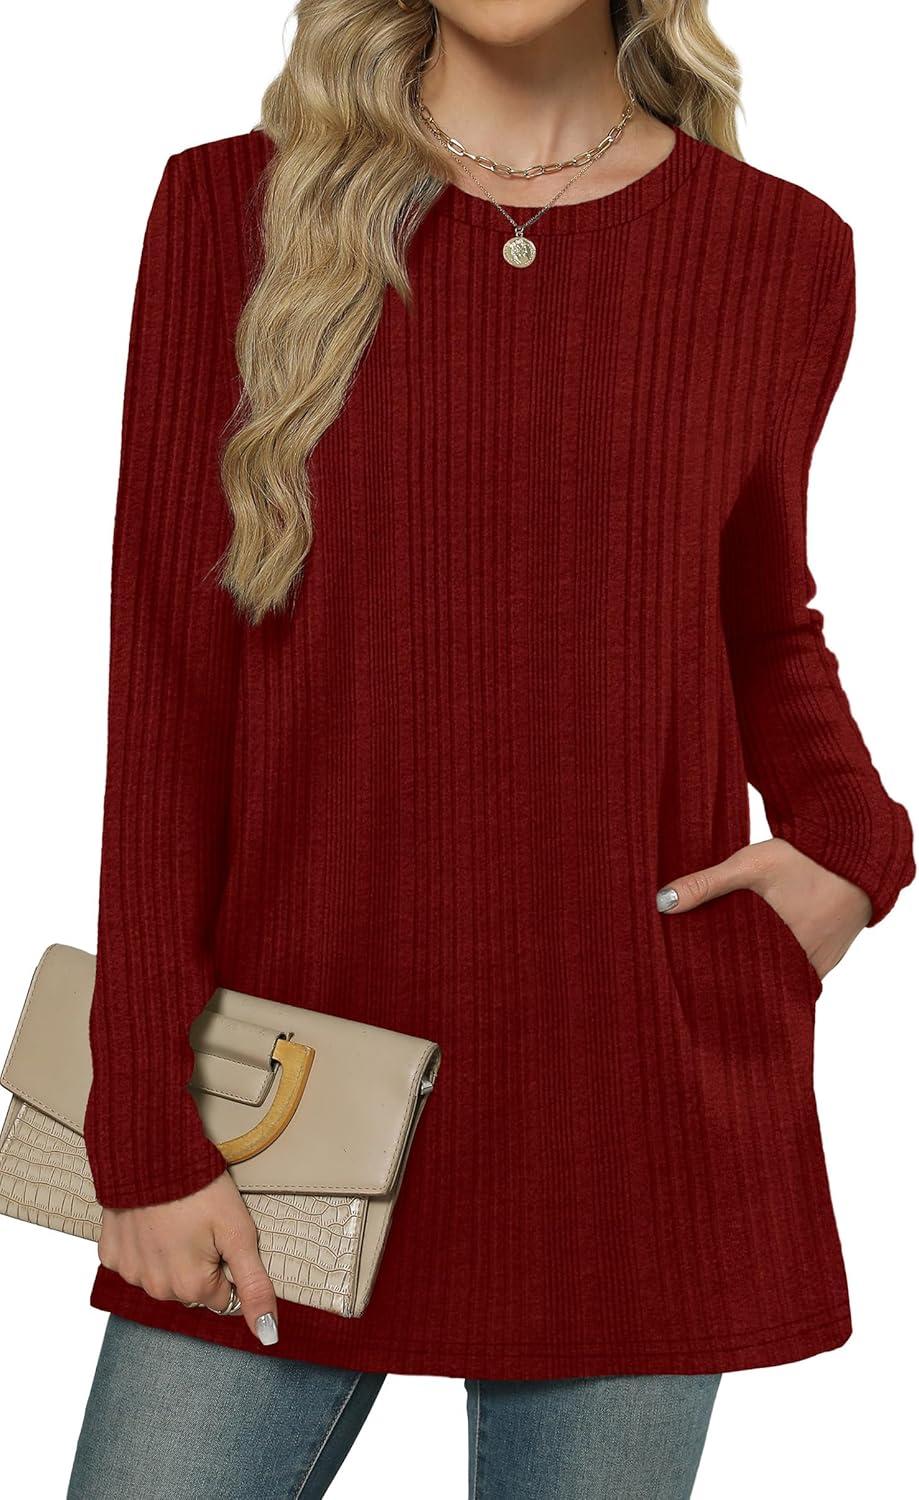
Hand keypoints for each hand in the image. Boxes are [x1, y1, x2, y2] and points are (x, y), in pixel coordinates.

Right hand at [97, 1169, 278, 1347]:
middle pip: (193, 1289)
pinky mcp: (111, 1255)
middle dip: (201, 1263)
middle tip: (201, 1225)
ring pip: (163, 1277)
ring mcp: (130, 1273)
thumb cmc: (200, 1190)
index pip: (225, 1297)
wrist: (150, 1153)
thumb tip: (269, 1335)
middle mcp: (157, 1290)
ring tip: (177, 1219)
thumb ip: (255, 1287)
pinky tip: (152, 1221)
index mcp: (192, 1289)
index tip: (223, 1236)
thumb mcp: (239, 1234)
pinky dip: (145, 1245)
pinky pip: (135, 1261)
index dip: (229, 1265)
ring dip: (172, 1256)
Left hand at [655, 837, 872, 981]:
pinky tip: (759, 955)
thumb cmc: (802, 860)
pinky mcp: (829, 959)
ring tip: (727, 968)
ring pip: (780, 978)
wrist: (853, 855)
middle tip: (704, 975)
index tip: (693, 981)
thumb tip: (663, 902)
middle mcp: (804, 965)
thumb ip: (706, 884)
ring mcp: (819, 965)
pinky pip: (799, 972)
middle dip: (734, 979)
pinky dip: (780, 966)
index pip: (741, 981)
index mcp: (782, 949)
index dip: (717, 982)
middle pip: (760, 982)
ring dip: (758, 973)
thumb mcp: (749, 866)